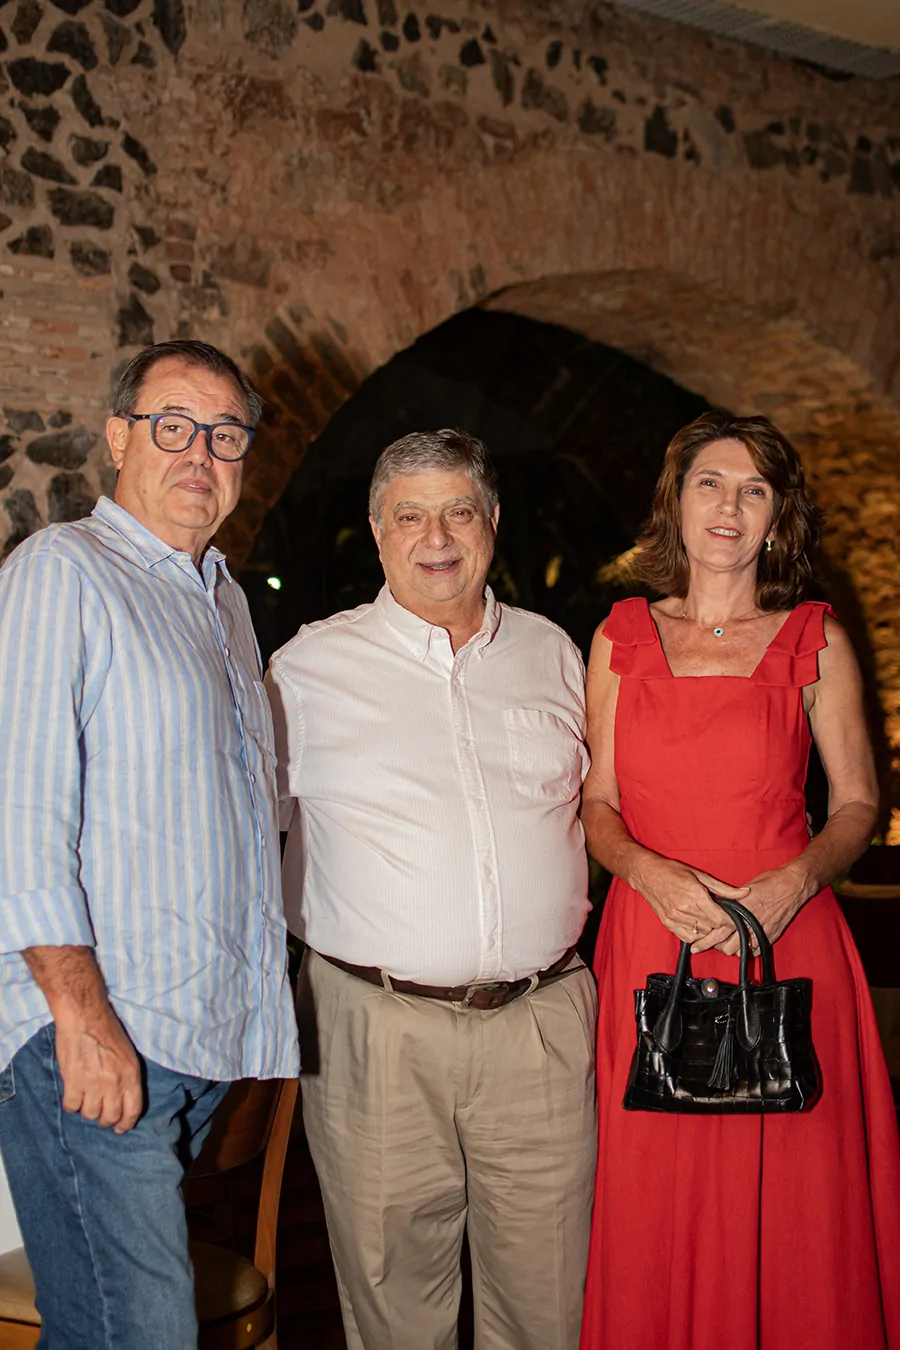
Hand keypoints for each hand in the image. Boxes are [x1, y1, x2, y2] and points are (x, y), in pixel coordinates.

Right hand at [54, 1006, 142, 1133]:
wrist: (85, 1017)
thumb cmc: (107, 1030)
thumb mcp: (127, 1054)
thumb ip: (127, 1077)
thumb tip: (123, 1099)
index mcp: (131, 1074)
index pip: (133, 1110)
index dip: (126, 1123)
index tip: (120, 1128)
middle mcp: (114, 1083)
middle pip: (110, 1117)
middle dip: (105, 1119)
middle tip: (99, 1113)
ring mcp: (94, 1084)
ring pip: (90, 1114)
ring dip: (87, 1109)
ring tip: (85, 1097)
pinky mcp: (74, 1082)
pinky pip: (72, 1106)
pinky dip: (72, 1103)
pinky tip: (73, 1093)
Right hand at [635, 854, 748, 948]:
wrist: (647, 874)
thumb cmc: (673, 871)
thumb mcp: (701, 875)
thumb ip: (724, 888)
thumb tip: (746, 893)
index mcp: (696, 895)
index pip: (720, 919)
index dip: (730, 921)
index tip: (734, 919)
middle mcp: (686, 908)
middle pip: (713, 927)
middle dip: (721, 925)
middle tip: (724, 919)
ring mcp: (676, 918)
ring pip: (702, 933)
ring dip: (709, 930)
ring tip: (710, 921)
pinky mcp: (668, 923)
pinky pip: (688, 938)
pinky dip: (696, 935)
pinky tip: (698, 926)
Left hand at [712, 860, 811, 955]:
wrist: (792, 886)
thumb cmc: (769, 883)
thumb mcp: (743, 890)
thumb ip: (730, 903)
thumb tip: (716, 910)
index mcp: (739, 911)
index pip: (718, 931)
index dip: (707, 939)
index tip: (698, 944)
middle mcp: (749, 924)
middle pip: (727, 947)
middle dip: (719, 946)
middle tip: (715, 942)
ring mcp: (761, 933)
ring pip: (740, 951)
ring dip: (733, 948)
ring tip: (730, 941)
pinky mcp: (771, 937)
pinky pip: (755, 951)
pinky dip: (748, 949)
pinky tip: (745, 941)